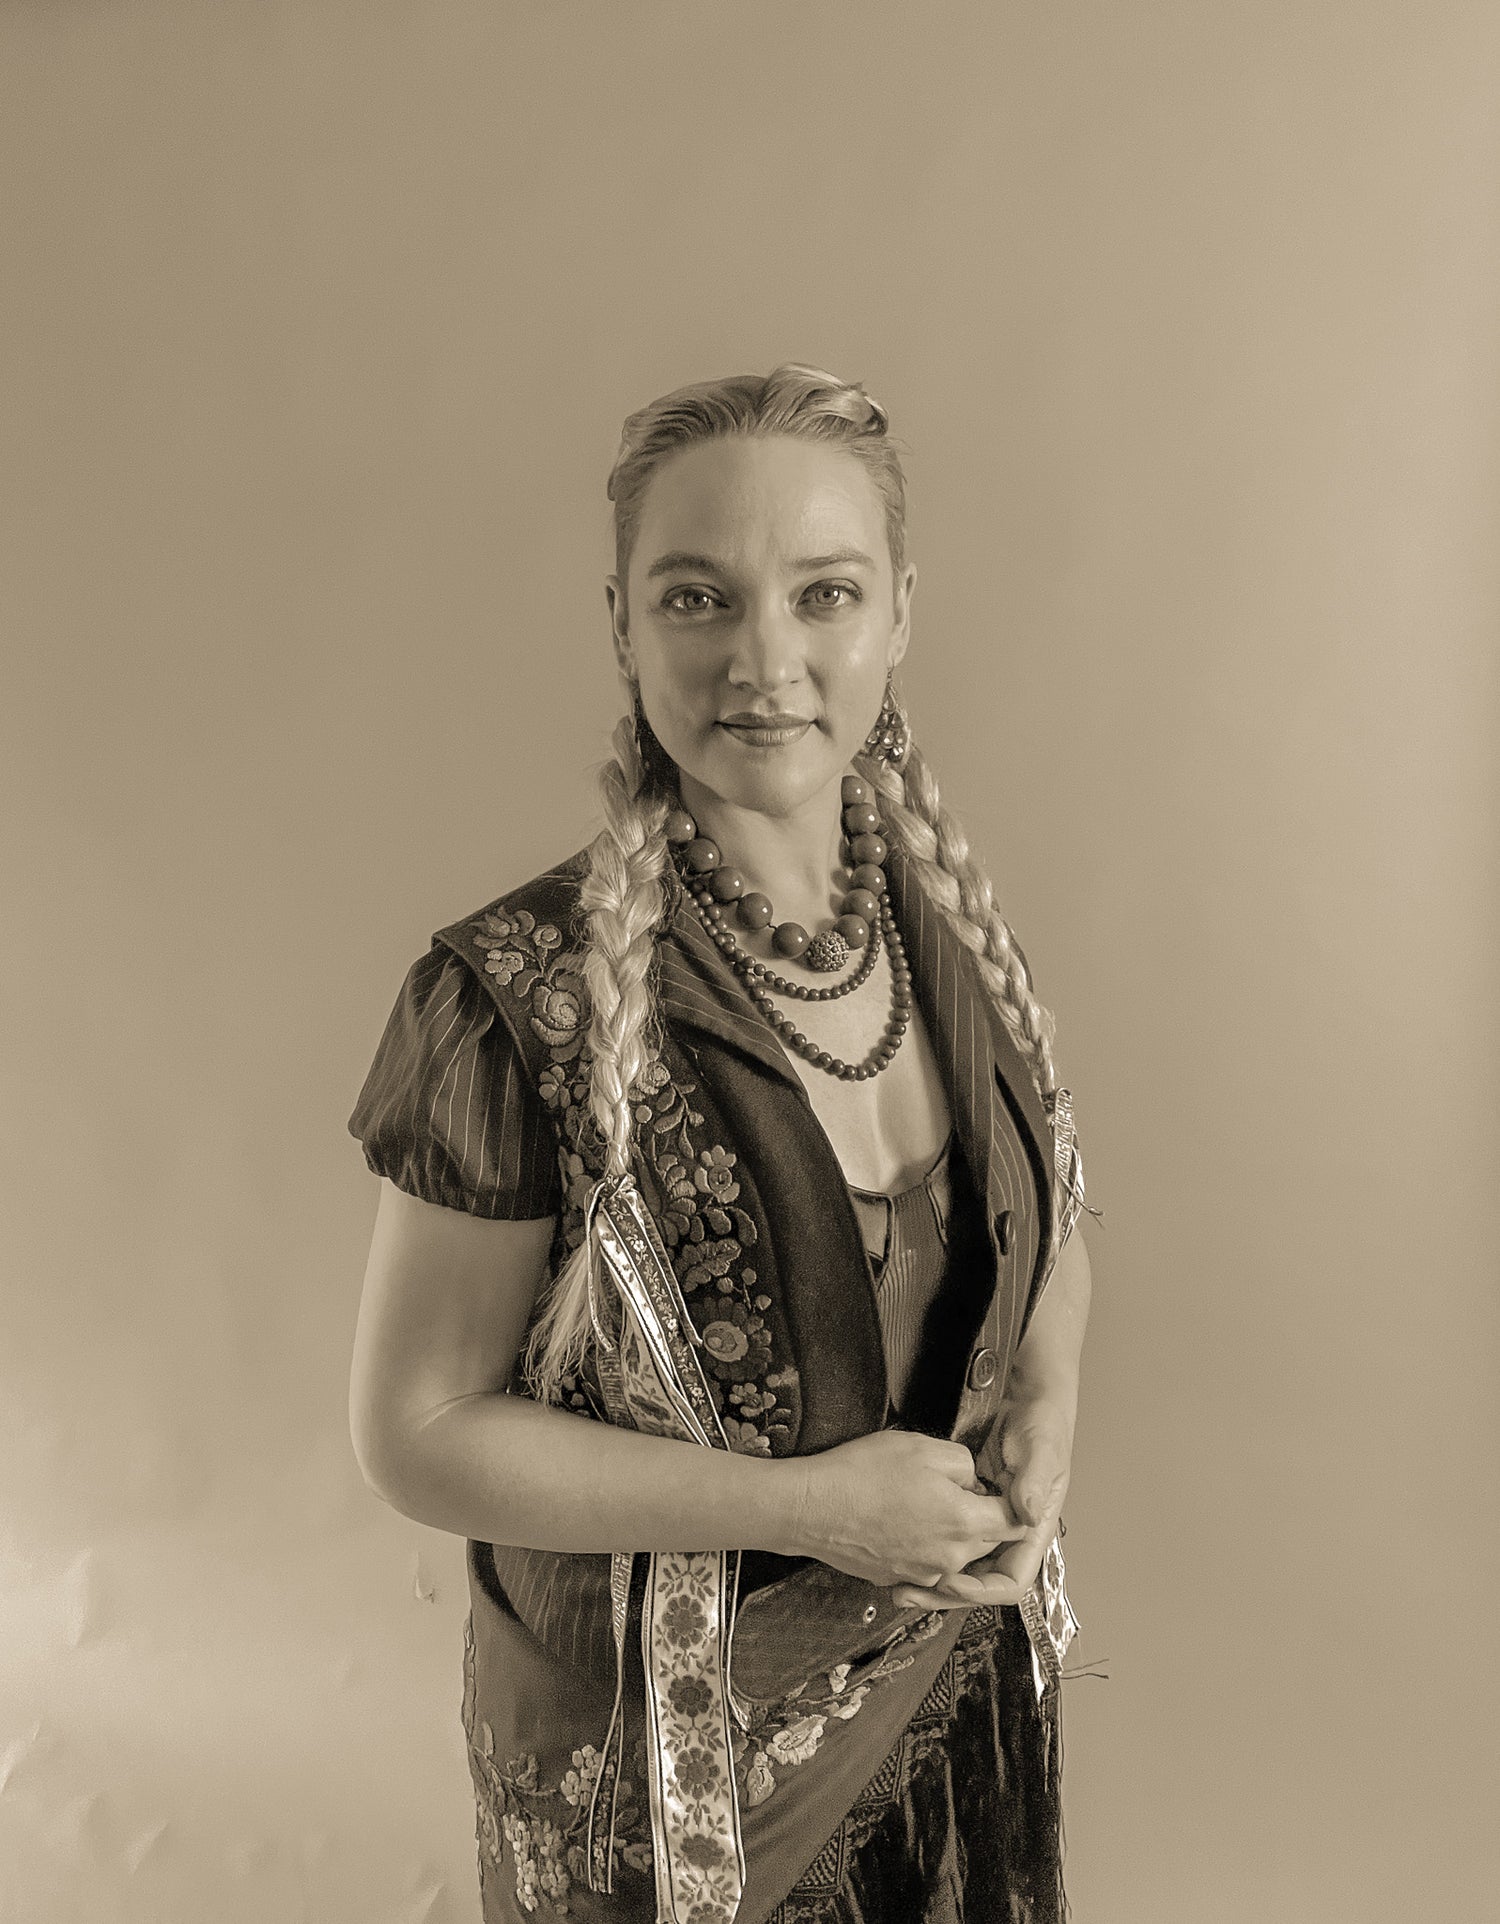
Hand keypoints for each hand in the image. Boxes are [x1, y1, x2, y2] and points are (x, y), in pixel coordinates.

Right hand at [789, 1429, 1028, 1588]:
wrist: (811, 1509)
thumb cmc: (862, 1475)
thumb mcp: (923, 1447)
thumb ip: (964, 1463)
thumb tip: (973, 1481)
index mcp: (964, 1522)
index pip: (1014, 1521)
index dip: (1012, 1502)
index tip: (1005, 1490)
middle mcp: (950, 1558)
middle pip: (988, 1541)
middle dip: (981, 1516)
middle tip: (956, 1488)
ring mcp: (924, 1575)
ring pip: (957, 1554)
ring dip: (952, 1532)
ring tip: (922, 1502)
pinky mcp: (900, 1580)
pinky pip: (928, 1564)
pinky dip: (923, 1545)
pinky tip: (900, 1520)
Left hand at [889, 1397, 1072, 1610]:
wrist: (1029, 1405)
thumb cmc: (1042, 1426)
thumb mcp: (1041, 1450)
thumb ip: (1034, 1480)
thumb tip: (1028, 1515)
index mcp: (1032, 1531)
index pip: (1011, 1580)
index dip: (982, 1590)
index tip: (952, 1584)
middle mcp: (1009, 1536)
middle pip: (980, 1583)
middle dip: (947, 1593)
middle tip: (910, 1592)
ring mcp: (987, 1526)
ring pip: (962, 1569)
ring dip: (933, 1581)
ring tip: (900, 1585)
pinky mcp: (967, 1513)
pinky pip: (950, 1544)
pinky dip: (929, 1554)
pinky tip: (902, 1558)